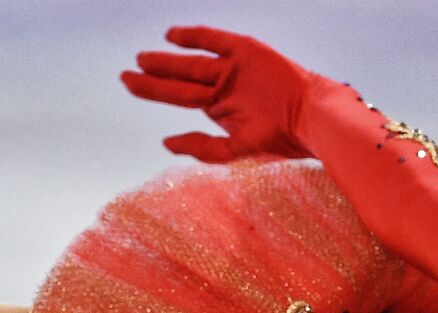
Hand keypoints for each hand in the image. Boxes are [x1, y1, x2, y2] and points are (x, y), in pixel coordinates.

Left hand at [120, 25, 324, 162]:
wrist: (311, 118)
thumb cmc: (281, 139)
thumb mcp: (237, 150)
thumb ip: (203, 148)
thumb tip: (166, 143)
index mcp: (218, 107)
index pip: (176, 96)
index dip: (150, 89)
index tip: (128, 83)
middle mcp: (221, 85)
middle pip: (178, 78)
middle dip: (151, 76)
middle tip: (125, 73)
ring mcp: (232, 67)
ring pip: (191, 62)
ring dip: (166, 59)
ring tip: (142, 59)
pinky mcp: (246, 50)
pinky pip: (215, 40)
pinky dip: (194, 37)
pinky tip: (172, 36)